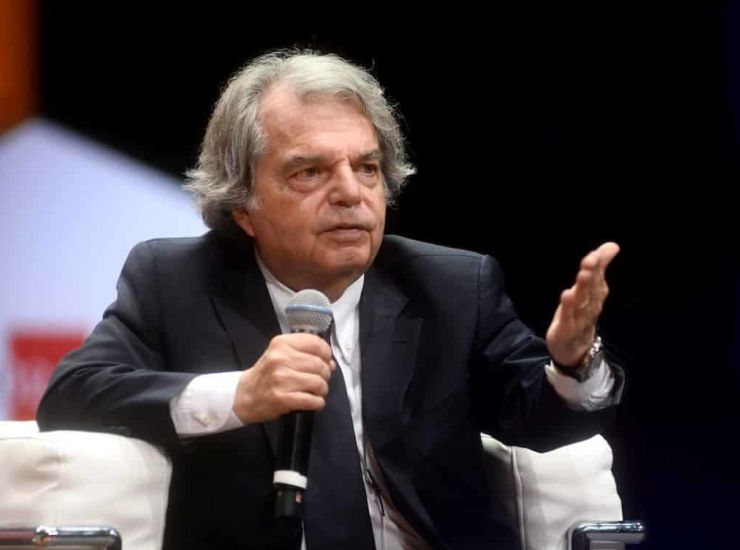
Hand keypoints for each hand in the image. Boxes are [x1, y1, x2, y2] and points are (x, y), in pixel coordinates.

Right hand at [232, 333, 335, 423]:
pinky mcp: (282, 398)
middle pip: (320, 365)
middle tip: (319, 380)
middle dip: (325, 375)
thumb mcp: (281, 355)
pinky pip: (312, 400)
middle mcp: (280, 359)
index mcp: (281, 344)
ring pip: (319, 383)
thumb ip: (305, 354)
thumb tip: (331, 363)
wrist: (244, 395)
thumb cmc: (266, 374)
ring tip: (316, 392)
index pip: (316, 343)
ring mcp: (281, 379)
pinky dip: (318, 403)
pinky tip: (313, 402)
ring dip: (322, 390)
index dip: (326, 353)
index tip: (326, 360)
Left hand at [546, 242, 619, 368]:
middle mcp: (590, 306)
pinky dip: (567, 306)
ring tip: (582, 274)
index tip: (609, 248)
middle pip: (591, 287)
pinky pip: (567, 316)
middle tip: (592, 258)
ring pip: (581, 301)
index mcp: (595, 296)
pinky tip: (566, 294)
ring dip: (582, 287)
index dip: (602, 262)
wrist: (574, 350)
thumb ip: (597, 269)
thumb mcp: (588, 291)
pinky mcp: (566, 328)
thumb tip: (611, 246)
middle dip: (592, 272)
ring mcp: (579, 318)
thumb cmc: (580, 315)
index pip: (599, 276)